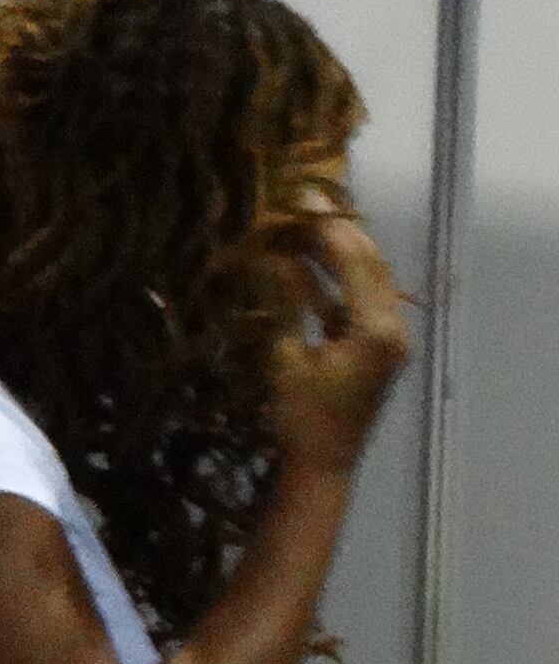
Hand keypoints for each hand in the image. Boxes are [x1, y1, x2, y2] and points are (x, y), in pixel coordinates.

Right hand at [266, 210, 410, 473]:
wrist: (321, 467)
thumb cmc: (300, 420)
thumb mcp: (285, 358)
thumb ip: (285, 303)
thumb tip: (271, 255)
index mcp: (375, 331)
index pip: (356, 263)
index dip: (327, 229)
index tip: (300, 197)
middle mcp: (392, 329)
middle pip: (370, 264)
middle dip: (336, 231)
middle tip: (303, 199)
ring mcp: (387, 338)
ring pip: (366, 279)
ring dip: (335, 252)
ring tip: (300, 223)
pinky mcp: (374, 347)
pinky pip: (356, 301)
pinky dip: (333, 281)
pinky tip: (303, 263)